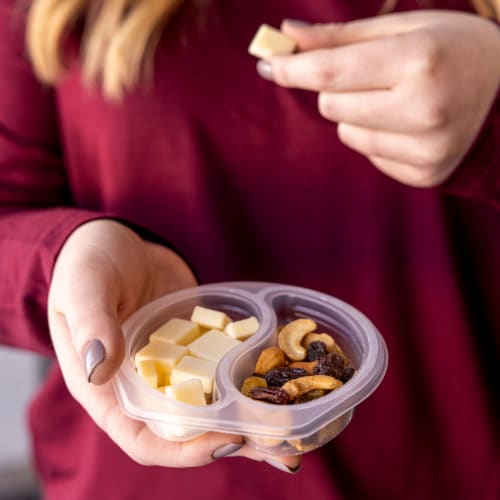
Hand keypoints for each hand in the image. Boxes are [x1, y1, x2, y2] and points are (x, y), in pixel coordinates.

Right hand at [48, 219, 299, 469]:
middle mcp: (144, 386)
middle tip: (284, 449)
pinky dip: (248, 380)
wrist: (119, 241)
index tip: (228, 440)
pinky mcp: (196, 345)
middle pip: (188, 432)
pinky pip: (222, 369)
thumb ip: (91, 325)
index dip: (185, 450)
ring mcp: (174, 367)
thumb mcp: (85, 287)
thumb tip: (100, 370)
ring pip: (212, 406)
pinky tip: (281, 381)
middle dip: (235, 443)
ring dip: (251, 420)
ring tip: (294, 429)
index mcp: (108, 388)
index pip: (144, 439)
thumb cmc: (88, 262)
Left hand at [261, 11, 499, 186]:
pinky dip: (377, 136)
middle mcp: (423, 109)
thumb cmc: (457, 51)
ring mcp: (425, 149)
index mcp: (420, 60)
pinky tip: (409, 125)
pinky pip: (369, 154)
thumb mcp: (408, 28)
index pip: (330, 72)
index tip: (268, 64)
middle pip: (332, 104)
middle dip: (337, 87)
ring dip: (357, 114)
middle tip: (372, 75)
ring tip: (398, 100)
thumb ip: (344, 36)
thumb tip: (287, 36)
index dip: (292, 68)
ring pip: (346, 133)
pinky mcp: (423, 174)